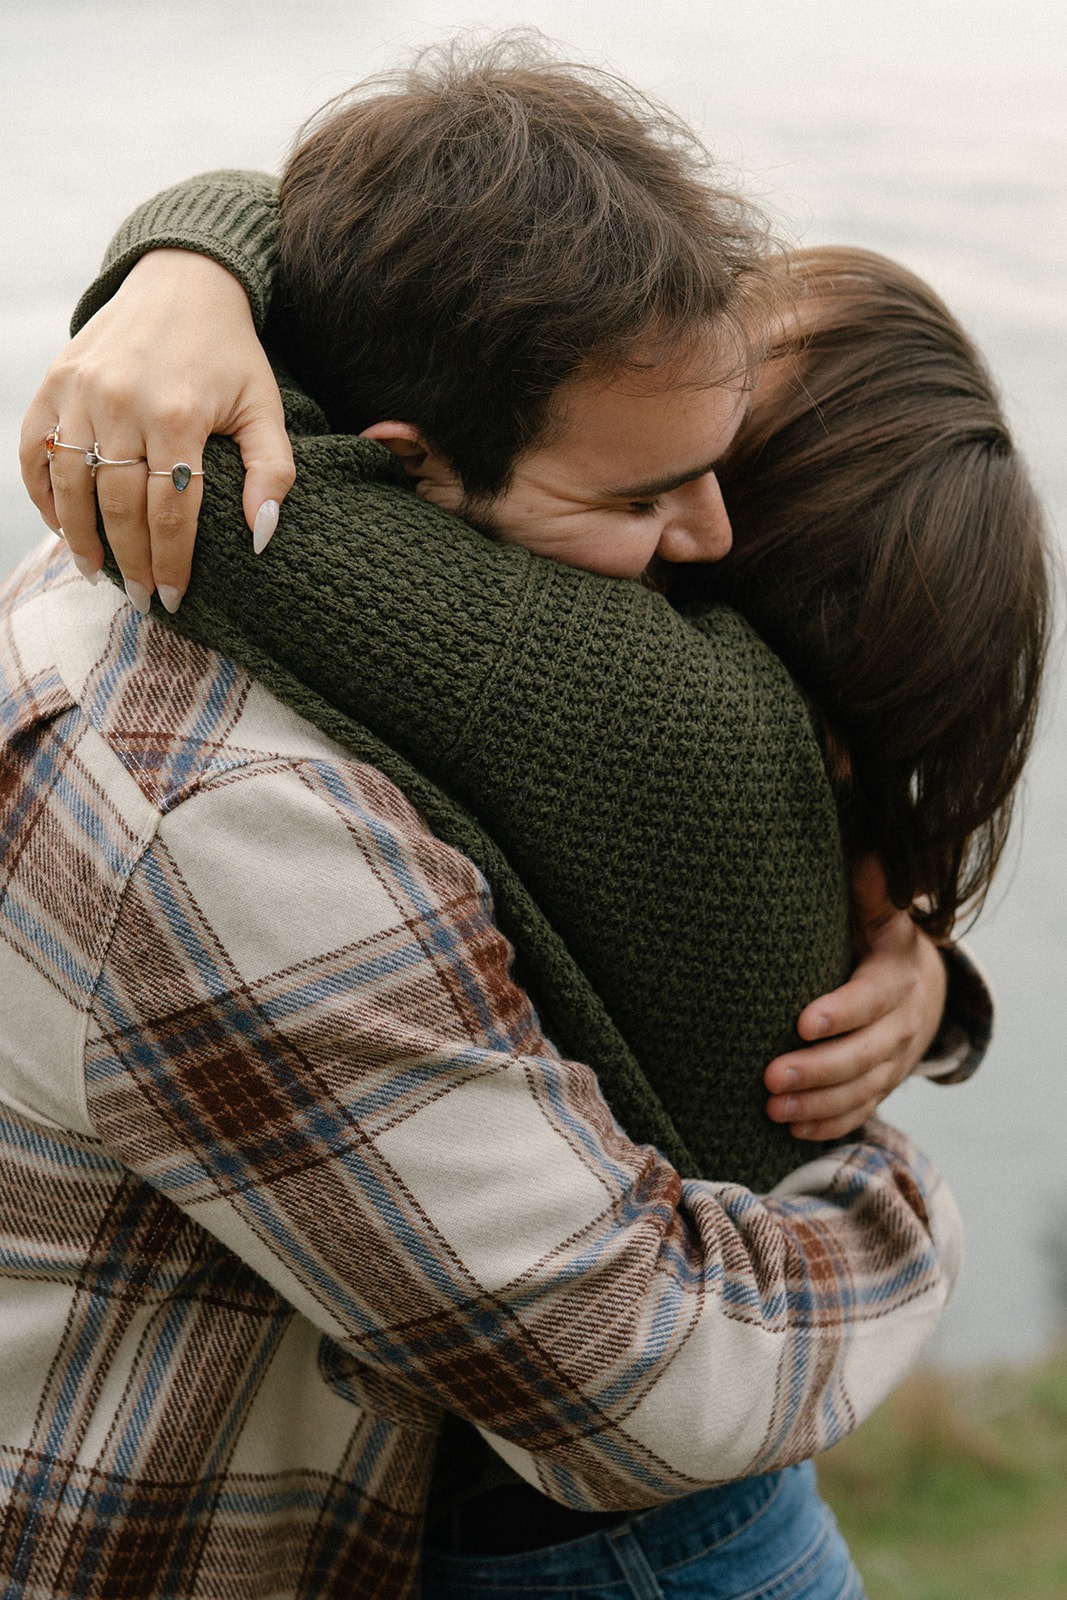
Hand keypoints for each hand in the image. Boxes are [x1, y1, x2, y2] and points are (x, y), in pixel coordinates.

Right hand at [19, 249, 294, 612]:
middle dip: (130, 562)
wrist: (183, 279)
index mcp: (177, 414)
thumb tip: (263, 536)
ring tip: (97, 573)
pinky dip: (43, 493)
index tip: (172, 598)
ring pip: (71, 485)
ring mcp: (81, 391)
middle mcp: (122, 402)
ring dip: (79, 538)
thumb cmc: (230, 353)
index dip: (170, 563)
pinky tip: (61, 525)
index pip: (170, 512)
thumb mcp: (265, 407)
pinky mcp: (55, 381)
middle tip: (140, 599)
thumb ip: (273, 472)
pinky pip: (35, 450)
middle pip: (118, 507)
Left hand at [764, 855, 946, 1139]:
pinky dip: (830, 1125)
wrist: (924, 987)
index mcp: (895, 978)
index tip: (801, 1022)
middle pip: (864, 1055)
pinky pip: (861, 1111)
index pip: (869, 999)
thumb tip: (870, 859)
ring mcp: (893, 1061)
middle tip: (770, 1078)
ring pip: (861, 1091)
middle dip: (818, 1070)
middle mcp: (899, 1024)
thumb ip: (872, 893)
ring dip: (817, 1105)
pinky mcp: (882, 1085)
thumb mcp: (882, 914)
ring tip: (772, 1108)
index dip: (840, 1013)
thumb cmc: (880, 941)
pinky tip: (792, 1131)